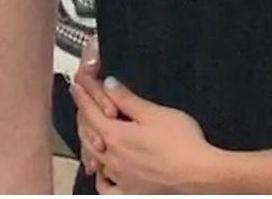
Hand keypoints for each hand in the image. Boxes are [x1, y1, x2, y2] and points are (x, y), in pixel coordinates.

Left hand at [70, 77, 215, 193]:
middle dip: (83, 116)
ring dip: (89, 142)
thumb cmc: (180, 141)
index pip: (91, 112)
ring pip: (94, 159)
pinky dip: (100, 176)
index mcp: (116, 136)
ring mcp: (119, 178)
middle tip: (83, 102)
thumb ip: (128, 100)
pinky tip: (102, 170)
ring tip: (90, 131)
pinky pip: (106, 187)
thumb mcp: (154, 113)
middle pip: (88, 135)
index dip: (83, 96)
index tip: (76, 84)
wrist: (196, 175)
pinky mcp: (129, 192)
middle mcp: (111, 159)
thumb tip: (108, 84)